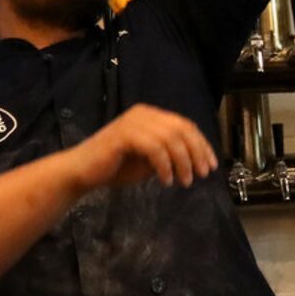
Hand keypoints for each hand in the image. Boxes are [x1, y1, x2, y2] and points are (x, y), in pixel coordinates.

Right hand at [68, 104, 218, 190]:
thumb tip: (196, 162)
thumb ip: (169, 156)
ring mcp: (133, 122)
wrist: (83, 171)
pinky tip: (166, 181)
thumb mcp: (150, 161)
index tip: (211, 165)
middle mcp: (144, 113)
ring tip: (184, 182)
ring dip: (182, 162)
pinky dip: (164, 166)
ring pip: (170, 138)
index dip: (201, 144)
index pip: (185, 125)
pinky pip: (154, 148)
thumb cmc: (115, 167)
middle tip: (202, 174)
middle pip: (181, 129)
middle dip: (196, 153)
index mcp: (151, 115)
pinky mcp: (124, 134)